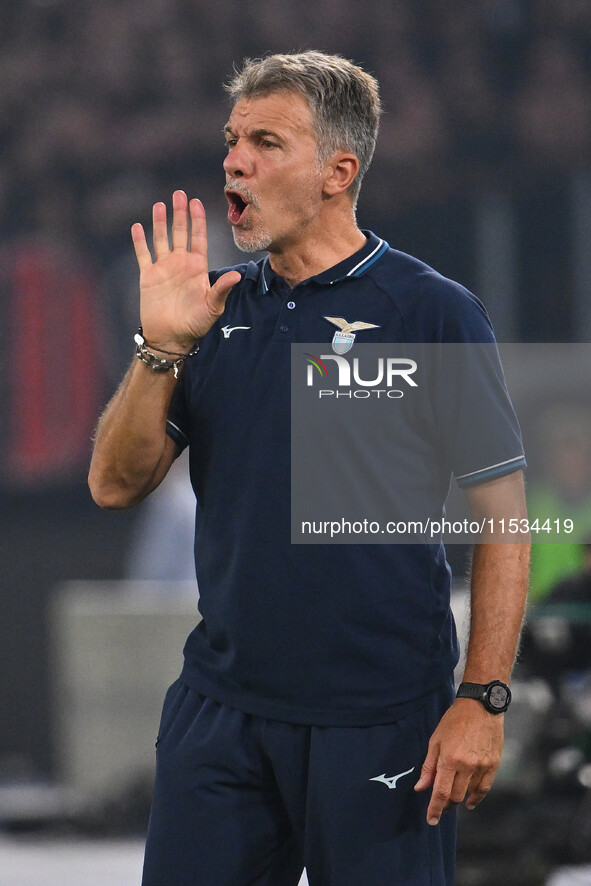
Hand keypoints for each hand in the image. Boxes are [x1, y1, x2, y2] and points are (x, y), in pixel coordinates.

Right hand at [131, 190, 240, 350]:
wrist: (171, 338)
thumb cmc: (195, 324)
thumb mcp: (212, 307)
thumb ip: (222, 289)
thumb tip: (237, 275)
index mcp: (198, 268)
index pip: (198, 238)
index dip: (198, 220)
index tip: (196, 202)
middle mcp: (181, 264)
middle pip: (180, 232)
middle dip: (180, 213)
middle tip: (179, 193)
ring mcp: (164, 269)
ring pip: (161, 239)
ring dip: (160, 222)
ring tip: (159, 204)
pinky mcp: (148, 277)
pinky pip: (143, 254)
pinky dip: (139, 241)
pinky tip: (137, 226)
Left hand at [414, 698, 502, 824]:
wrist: (480, 706)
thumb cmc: (454, 721)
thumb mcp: (435, 740)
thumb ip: (428, 766)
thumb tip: (420, 788)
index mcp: (449, 759)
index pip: (440, 792)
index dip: (434, 809)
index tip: (431, 820)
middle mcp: (466, 766)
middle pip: (455, 796)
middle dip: (446, 804)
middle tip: (440, 803)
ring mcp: (482, 766)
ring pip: (469, 794)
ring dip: (459, 799)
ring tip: (452, 797)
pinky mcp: (493, 765)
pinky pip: (484, 788)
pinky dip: (476, 797)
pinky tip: (470, 801)